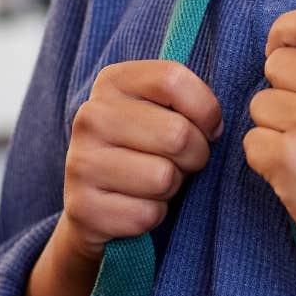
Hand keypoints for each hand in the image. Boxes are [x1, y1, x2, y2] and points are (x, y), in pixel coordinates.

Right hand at [57, 59, 223, 262]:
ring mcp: (80, 162)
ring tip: (155, 183)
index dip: (205, 109)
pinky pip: (146, 214)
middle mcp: (90, 116)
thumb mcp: (163, 111)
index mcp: (112, 82)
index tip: (207, 127)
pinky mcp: (83, 208)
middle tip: (182, 161)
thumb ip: (188, 100)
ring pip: (163, 178)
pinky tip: (136, 205)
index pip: (173, 80)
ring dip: (172, 187)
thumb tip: (214, 126)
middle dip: (196, 155)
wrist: (95, 204)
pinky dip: (153, 216)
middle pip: (178, 134)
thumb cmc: (145, 149)